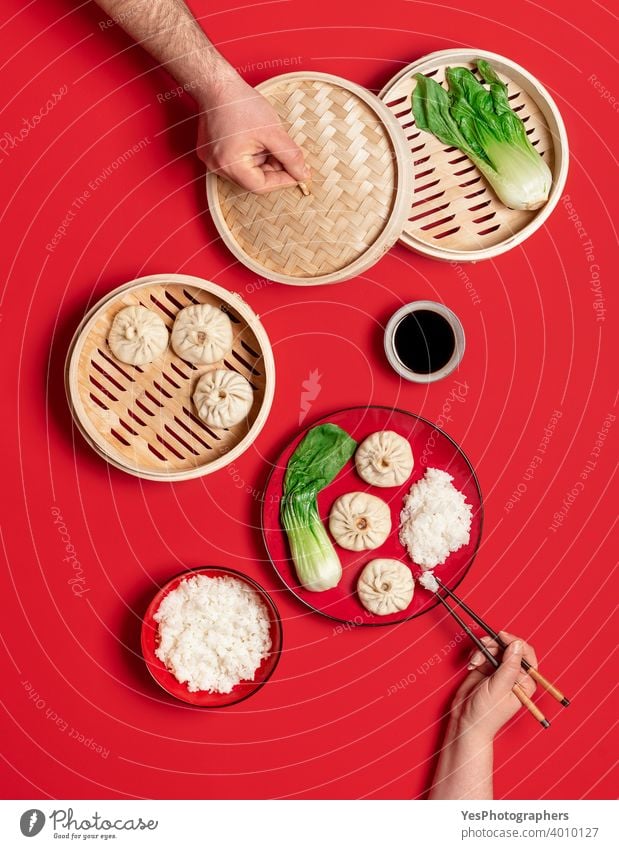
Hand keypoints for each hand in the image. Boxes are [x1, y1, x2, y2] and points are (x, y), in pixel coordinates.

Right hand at [196, 73, 308, 193]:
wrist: (216, 83)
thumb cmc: (241, 103)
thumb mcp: (273, 132)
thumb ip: (290, 157)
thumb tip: (302, 175)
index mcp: (230, 165)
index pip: (261, 186)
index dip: (282, 181)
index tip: (298, 173)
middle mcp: (217, 167)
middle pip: (253, 180)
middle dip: (273, 168)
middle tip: (286, 153)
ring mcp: (212, 160)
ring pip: (246, 171)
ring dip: (262, 160)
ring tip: (267, 139)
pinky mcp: (211, 152)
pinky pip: (236, 161)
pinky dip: (250, 154)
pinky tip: (255, 138)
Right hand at [450, 632, 537, 740]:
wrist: (466, 721)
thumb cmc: (486, 713)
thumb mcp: (499, 688)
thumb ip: (509, 666)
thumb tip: (517, 644)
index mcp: (525, 681)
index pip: (526, 654)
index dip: (515, 642)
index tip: (502, 637)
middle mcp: (514, 674)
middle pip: (509, 647)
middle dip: (495, 645)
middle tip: (484, 646)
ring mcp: (500, 670)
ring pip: (495, 647)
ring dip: (483, 649)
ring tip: (475, 661)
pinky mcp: (487, 668)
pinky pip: (484, 651)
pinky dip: (477, 654)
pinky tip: (472, 664)